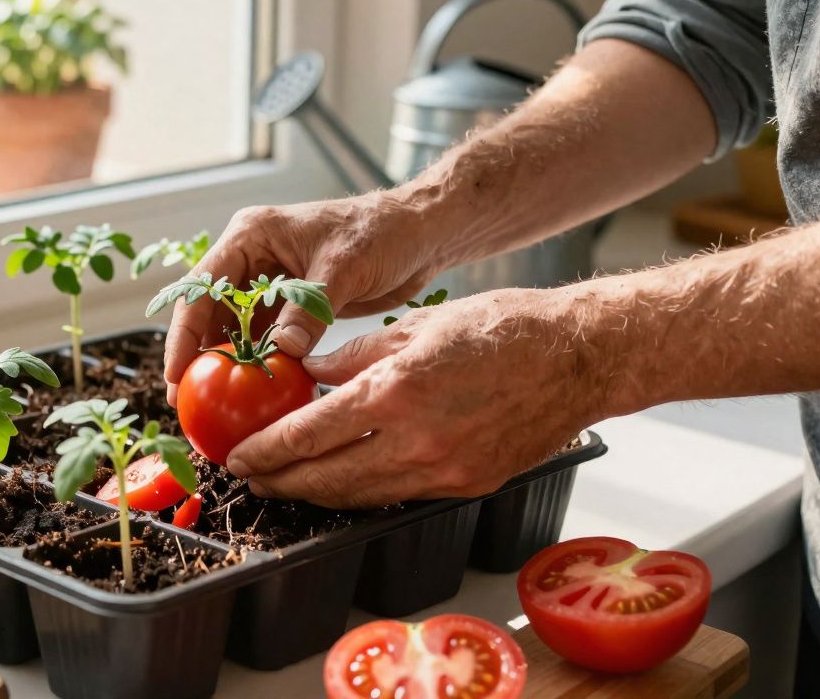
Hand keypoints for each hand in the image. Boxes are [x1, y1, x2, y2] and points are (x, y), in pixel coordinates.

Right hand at [164, 191, 448, 404]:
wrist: (419, 233)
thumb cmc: (382, 232)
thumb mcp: (344, 268)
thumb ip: (310, 309)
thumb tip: (282, 352)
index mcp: (250, 236)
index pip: (201, 288)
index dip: (183, 334)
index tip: (177, 375)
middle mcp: (252, 259)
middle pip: (209, 312)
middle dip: (196, 356)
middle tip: (187, 403)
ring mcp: (270, 284)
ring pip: (234, 329)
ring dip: (226, 364)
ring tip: (215, 407)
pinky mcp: (292, 305)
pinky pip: (264, 339)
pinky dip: (259, 364)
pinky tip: (255, 394)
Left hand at [224, 288, 603, 507]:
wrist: (579, 356)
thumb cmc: (502, 327)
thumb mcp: (415, 324)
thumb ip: (354, 355)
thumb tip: (310, 375)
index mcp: (395, 391)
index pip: (308, 434)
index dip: (266, 451)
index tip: (239, 457)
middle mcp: (415, 441)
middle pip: (326, 478)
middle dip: (281, 482)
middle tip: (250, 479)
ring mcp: (443, 471)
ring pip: (360, 496)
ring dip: (316, 494)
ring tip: (286, 486)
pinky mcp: (466, 485)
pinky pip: (397, 495)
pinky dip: (362, 492)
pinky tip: (341, 483)